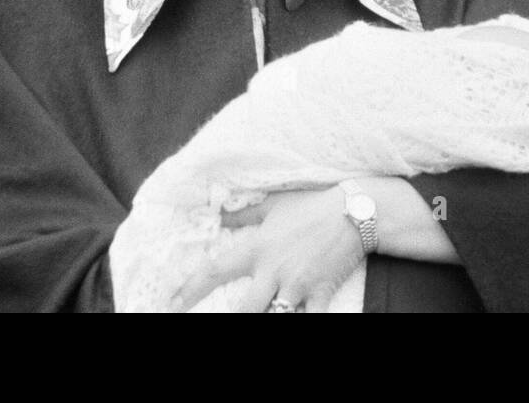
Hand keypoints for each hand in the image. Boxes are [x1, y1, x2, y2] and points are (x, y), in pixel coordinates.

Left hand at [171, 188, 363, 312]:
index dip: (191, 289)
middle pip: (244, 309)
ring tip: (263, 315)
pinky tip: (299, 319)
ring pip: (276, 317)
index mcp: (258, 248)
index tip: (174, 302)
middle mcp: (274, 271)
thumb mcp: (274, 205)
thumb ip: (244, 215)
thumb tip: (218, 214)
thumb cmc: (311, 205)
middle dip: (233, 319)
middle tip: (215, 321)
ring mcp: (298, 285)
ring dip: (268, 319)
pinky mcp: (321, 294)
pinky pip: (312, 320)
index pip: (216, 270)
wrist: (354, 211)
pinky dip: (305, 322)